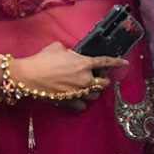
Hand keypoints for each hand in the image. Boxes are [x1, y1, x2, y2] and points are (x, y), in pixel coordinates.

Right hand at [10, 42, 126, 109]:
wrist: (29, 76)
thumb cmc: (43, 59)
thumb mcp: (58, 47)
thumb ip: (70, 52)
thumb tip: (72, 56)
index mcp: (84, 63)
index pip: (105, 62)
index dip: (116, 62)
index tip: (124, 63)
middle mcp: (85, 79)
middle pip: (103, 84)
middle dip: (103, 81)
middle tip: (97, 79)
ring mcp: (79, 93)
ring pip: (94, 96)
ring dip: (93, 92)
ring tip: (87, 89)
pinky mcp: (70, 103)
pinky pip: (83, 106)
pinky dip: (83, 103)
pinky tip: (79, 99)